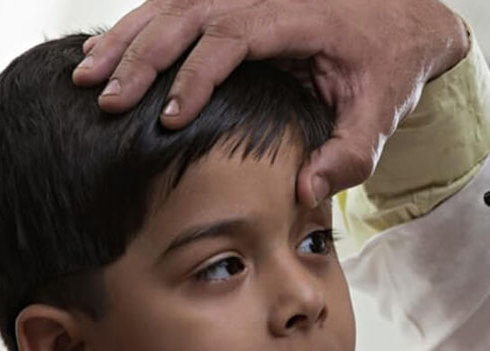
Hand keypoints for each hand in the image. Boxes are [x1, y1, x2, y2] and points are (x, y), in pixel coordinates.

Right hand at [71, 0, 468, 206]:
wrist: (403, 23)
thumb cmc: (388, 69)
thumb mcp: (379, 116)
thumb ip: (349, 156)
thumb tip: (304, 193)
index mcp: (300, 17)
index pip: (233, 35)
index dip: (195, 74)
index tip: (168, 117)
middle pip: (189, 13)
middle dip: (142, 55)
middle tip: (102, 96)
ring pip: (174, 3)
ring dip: (128, 38)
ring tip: (86, 74)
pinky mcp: (239, 2)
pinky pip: (180, 5)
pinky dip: (141, 27)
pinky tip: (110, 52)